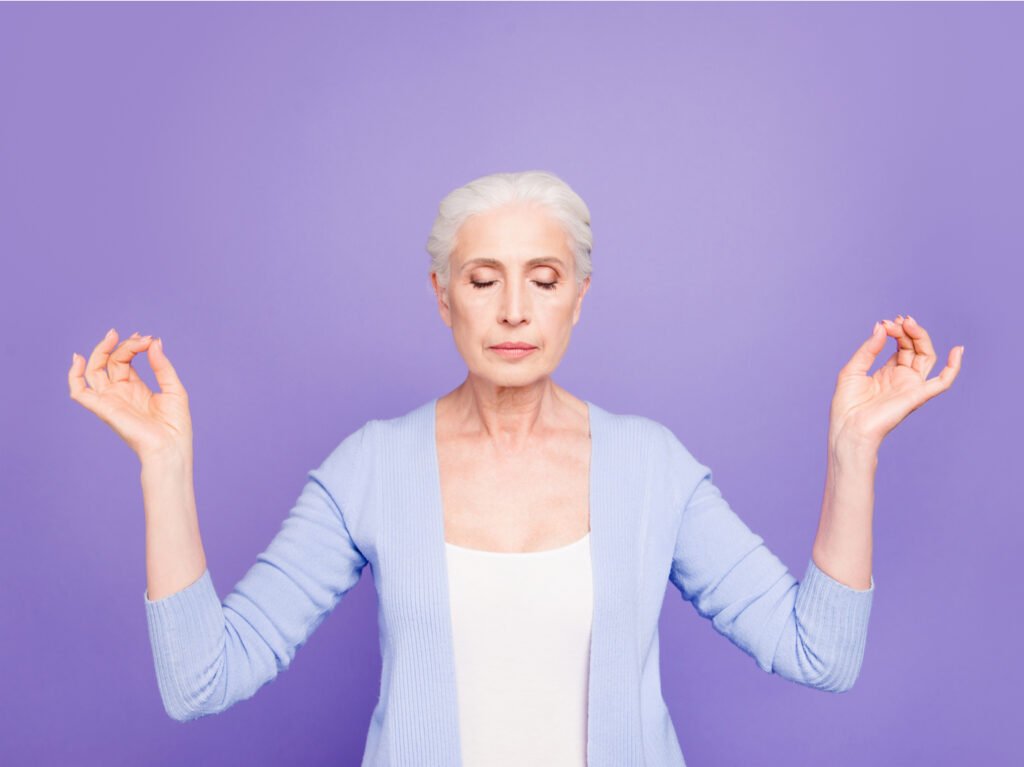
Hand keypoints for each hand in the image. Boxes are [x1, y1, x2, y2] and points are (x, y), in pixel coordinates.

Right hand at [68, 329, 192, 460]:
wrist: (170, 448)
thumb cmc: (175, 425)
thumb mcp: (173, 388)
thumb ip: (161, 365)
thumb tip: (154, 341)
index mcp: (135, 388)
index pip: (125, 360)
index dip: (133, 346)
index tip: (148, 339)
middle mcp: (119, 392)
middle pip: (109, 361)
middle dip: (121, 345)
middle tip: (137, 337)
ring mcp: (110, 399)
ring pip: (94, 370)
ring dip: (101, 351)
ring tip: (112, 336)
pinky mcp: (103, 408)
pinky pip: (79, 392)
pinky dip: (73, 375)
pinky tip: (78, 358)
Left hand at [829, 315, 963, 451]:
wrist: (849, 429)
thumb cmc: (847, 406)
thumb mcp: (852, 370)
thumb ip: (868, 349)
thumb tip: (881, 326)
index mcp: (888, 372)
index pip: (901, 346)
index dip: (896, 331)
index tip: (884, 323)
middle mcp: (902, 378)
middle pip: (915, 348)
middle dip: (907, 331)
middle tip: (897, 320)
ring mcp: (911, 386)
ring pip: (927, 357)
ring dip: (920, 337)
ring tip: (908, 324)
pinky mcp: (917, 396)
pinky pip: (942, 382)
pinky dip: (954, 367)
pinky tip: (958, 350)